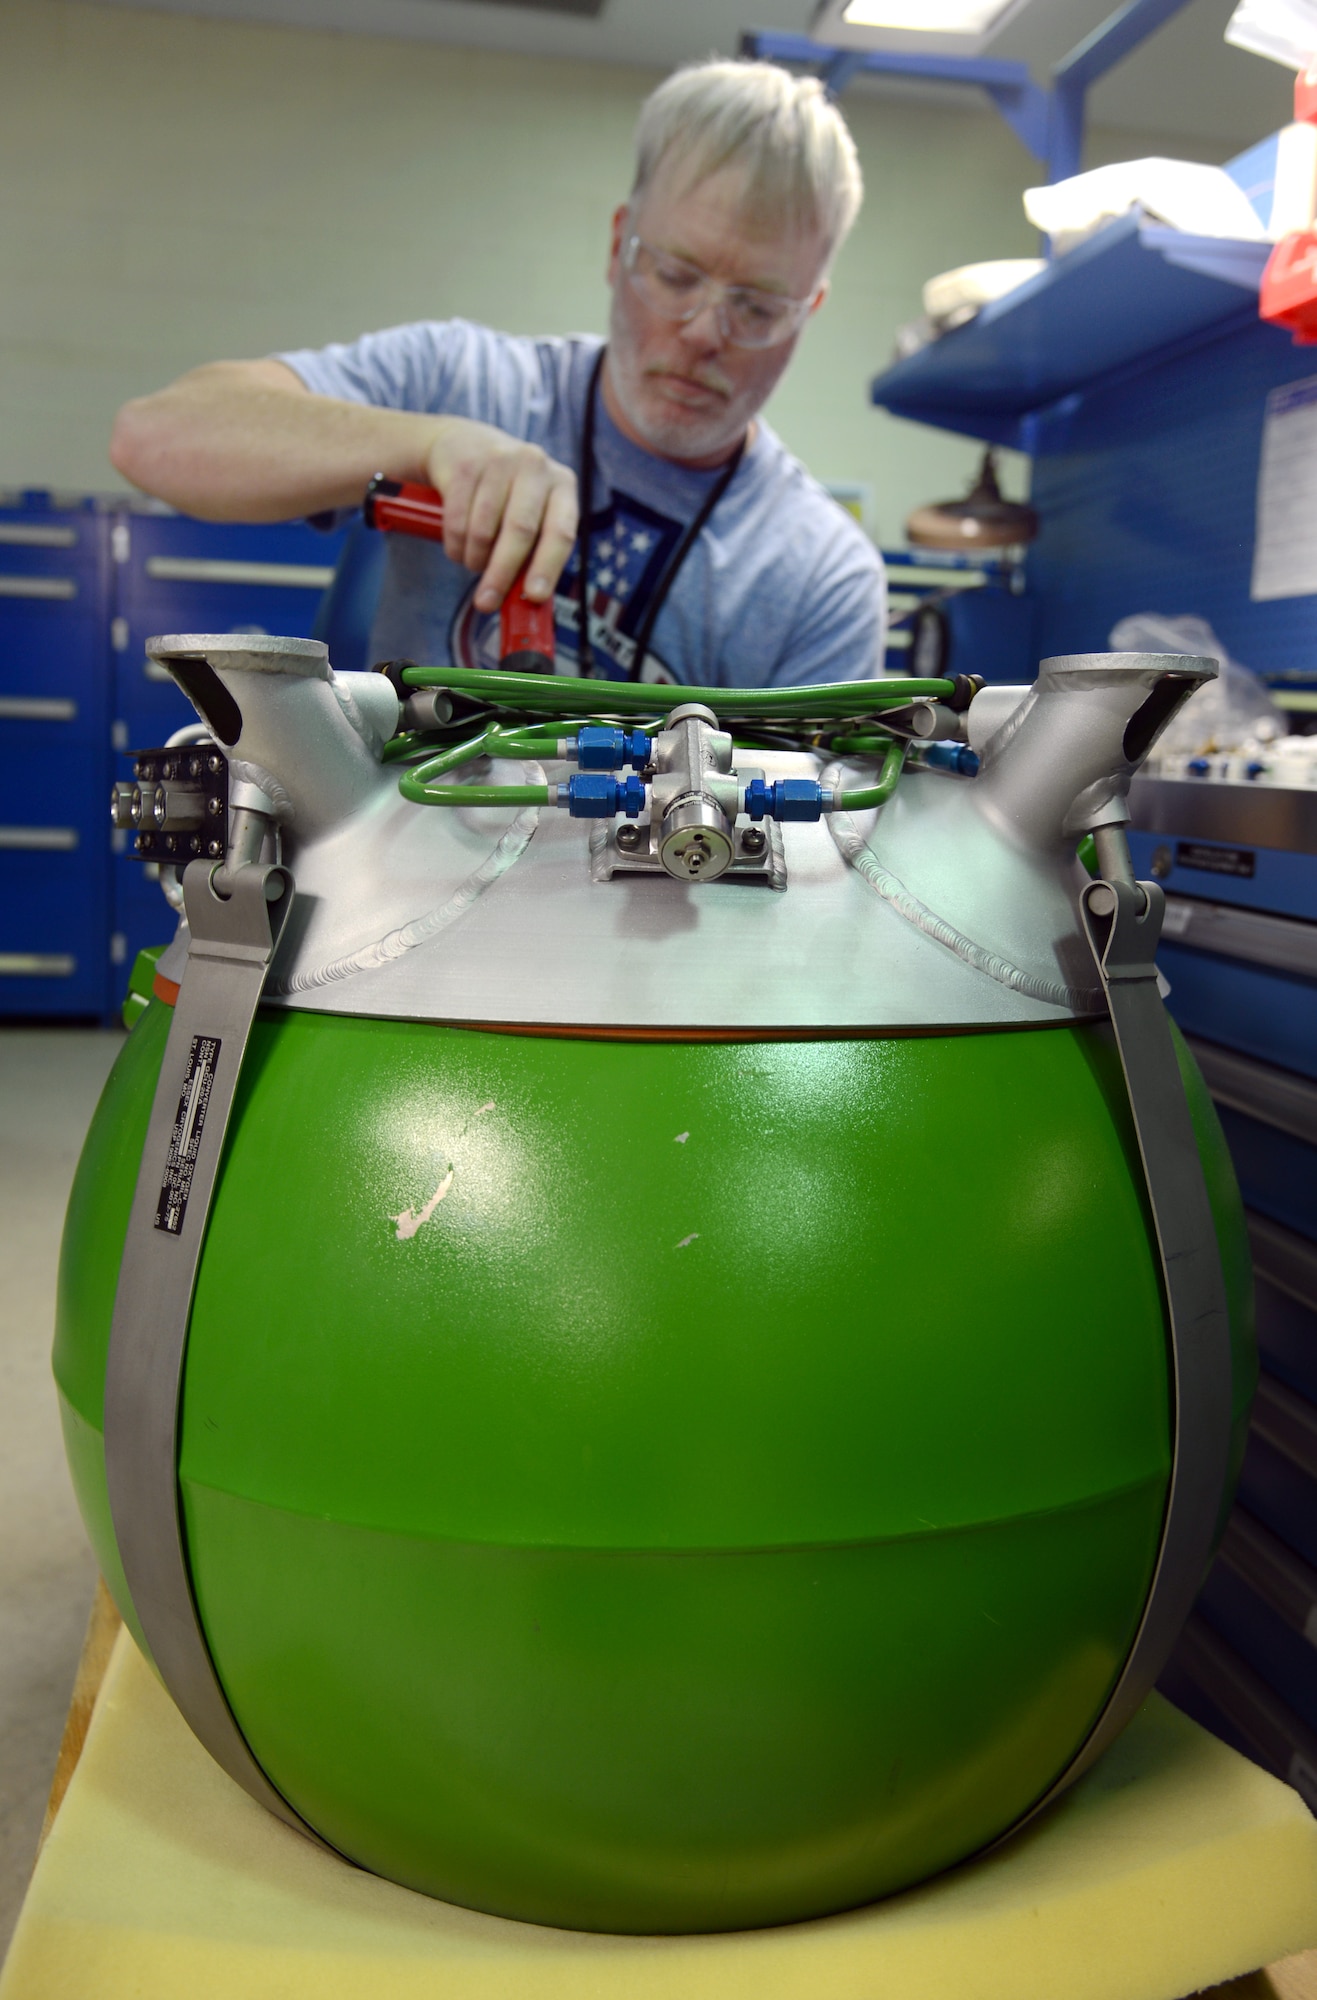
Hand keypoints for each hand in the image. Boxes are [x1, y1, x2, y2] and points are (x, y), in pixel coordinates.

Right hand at [425, 417, 578, 612]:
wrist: (466, 446)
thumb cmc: (507, 495)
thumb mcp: (531, 515)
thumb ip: (534, 553)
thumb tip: (527, 601)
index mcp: (562, 485)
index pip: (561, 531)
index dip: (548, 566)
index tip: (534, 596)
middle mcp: (535, 466)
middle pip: (520, 531)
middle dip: (501, 574)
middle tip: (486, 602)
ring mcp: (499, 460)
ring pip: (484, 530)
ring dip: (474, 560)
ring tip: (474, 564)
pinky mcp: (465, 464)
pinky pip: (457, 520)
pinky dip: (455, 545)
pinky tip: (459, 548)